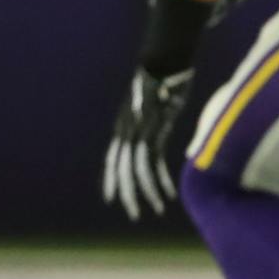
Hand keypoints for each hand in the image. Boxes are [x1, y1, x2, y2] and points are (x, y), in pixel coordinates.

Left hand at [102, 64, 194, 221]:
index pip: (112, 159)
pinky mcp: (156, 131)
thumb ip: (149, 124)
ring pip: (137, 170)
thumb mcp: (152, 107)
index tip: (110, 198)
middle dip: (127, 193)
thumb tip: (152, 139)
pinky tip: (168, 195)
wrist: (164, 63)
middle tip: (132, 215)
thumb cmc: (162, 83)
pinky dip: (160, 181)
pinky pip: (154, 163)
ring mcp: (140, 131)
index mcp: (124, 127)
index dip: (110, 179)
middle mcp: (127, 131)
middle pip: (122, 169)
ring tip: (155, 210)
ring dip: (146, 193)